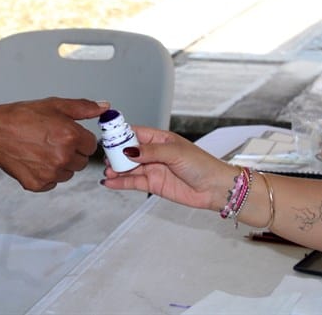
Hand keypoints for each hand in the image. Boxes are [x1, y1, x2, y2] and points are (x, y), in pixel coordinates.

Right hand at [0, 97, 108, 190]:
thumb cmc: (21, 117)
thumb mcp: (55, 105)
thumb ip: (84, 108)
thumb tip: (104, 107)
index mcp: (71, 137)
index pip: (91, 144)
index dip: (80, 139)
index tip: (69, 135)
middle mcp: (64, 157)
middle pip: (82, 161)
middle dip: (73, 152)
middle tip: (54, 141)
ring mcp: (51, 173)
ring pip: (68, 173)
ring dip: (61, 164)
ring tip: (42, 150)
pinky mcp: (39, 184)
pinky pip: (52, 182)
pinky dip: (47, 174)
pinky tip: (35, 160)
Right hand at [101, 126, 235, 210]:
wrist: (215, 188)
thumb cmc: (202, 165)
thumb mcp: (175, 153)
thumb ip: (150, 152)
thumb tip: (130, 151)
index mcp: (160, 139)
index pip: (135, 133)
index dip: (121, 135)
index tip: (108, 136)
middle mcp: (154, 153)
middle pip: (128, 151)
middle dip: (116, 154)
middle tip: (106, 158)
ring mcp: (152, 169)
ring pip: (129, 168)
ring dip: (116, 169)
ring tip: (108, 171)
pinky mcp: (153, 184)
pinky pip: (132, 182)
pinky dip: (120, 183)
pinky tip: (110, 182)